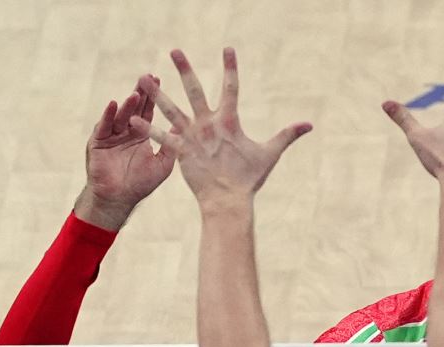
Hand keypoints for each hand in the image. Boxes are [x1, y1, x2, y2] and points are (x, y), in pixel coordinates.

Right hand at [75, 75, 175, 229]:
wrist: (118, 200)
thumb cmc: (140, 184)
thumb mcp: (163, 164)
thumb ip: (171, 146)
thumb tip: (185, 128)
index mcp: (140, 134)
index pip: (147, 110)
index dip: (152, 96)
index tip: (158, 79)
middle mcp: (125, 131)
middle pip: (133, 107)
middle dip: (140, 92)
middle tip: (146, 76)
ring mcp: (110, 135)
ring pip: (120, 115)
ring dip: (127, 104)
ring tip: (136, 93)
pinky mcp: (98, 141)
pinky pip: (103, 125)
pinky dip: (108, 115)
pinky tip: (114, 104)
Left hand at [131, 48, 311, 206]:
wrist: (229, 202)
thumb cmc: (249, 179)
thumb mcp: (269, 154)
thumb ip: (287, 136)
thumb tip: (309, 125)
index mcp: (229, 121)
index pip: (231, 87)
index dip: (230, 67)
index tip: (227, 48)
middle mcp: (208, 124)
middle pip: (194, 90)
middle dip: (184, 69)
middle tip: (174, 50)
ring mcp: (193, 137)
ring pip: (171, 109)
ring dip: (156, 92)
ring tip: (142, 76)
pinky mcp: (181, 152)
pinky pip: (162, 137)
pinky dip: (148, 128)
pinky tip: (134, 118)